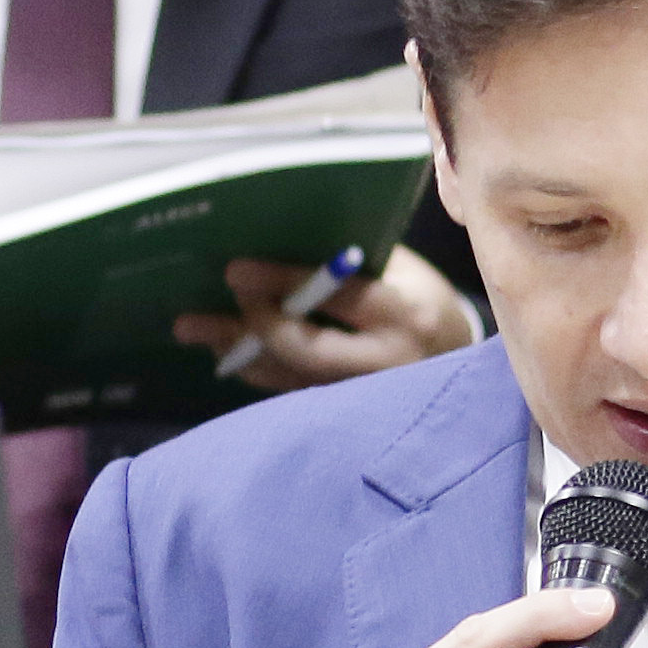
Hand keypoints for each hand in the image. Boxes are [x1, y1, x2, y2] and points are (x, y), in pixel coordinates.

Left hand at [181, 246, 477, 388]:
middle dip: (255, 324)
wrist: (456, 355)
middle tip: (213, 301)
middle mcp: (389, 362)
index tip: (235, 270)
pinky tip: (223, 348)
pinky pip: (292, 391)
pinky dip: (255, 368)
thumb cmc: (419, 295)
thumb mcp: (401, 268)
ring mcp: (368, 393)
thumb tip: (276, 238)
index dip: (285, 282)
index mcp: (407, 315)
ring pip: (292, 375)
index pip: (340, 297)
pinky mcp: (349, 409)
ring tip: (192, 327)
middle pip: (309, 349)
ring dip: (238, 350)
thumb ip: (352, 260)